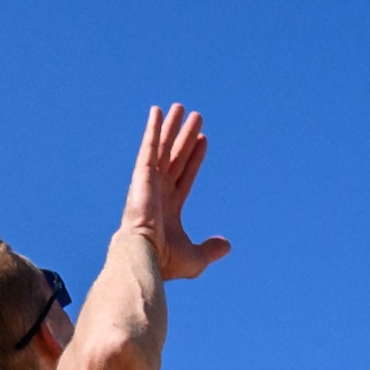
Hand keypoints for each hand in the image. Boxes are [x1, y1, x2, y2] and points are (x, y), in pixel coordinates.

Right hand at [118, 103, 229, 281]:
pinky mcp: (142, 175)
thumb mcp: (196, 258)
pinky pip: (149, 147)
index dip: (194, 158)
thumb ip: (210, 250)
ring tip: (181, 107)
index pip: (185, 176)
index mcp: (168, 209)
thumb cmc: (165, 262)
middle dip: (185, 137)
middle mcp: (158, 192)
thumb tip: (227, 245)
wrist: (145, 257)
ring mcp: (149, 182)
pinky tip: (158, 112)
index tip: (203, 140)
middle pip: (176, 157)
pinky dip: (153, 129)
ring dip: (172, 127)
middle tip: (196, 117)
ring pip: (164, 148)